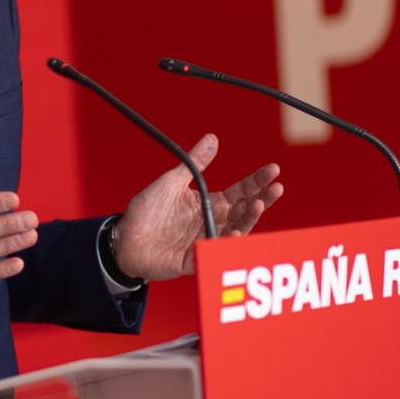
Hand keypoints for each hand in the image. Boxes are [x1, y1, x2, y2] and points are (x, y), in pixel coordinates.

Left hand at [112, 133, 282, 281]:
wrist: (123, 237)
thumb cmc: (147, 211)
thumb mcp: (172, 181)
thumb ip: (195, 163)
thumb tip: (213, 138)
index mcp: (209, 204)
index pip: (240, 191)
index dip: (257, 181)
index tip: (273, 170)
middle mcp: (211, 223)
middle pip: (243, 211)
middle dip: (262, 200)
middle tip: (276, 188)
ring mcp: (204, 241)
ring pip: (234, 232)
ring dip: (248, 220)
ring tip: (256, 206)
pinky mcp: (193, 259)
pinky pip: (212, 253)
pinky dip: (224, 245)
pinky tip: (233, 234)